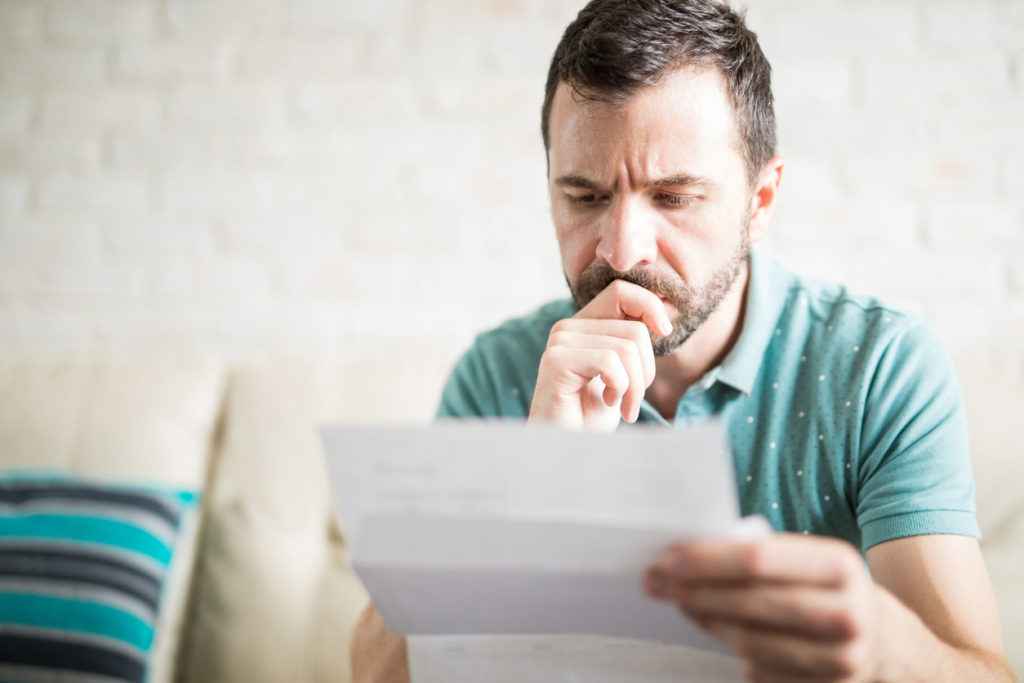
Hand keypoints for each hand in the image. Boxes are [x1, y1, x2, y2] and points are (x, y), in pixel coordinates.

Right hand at [529, 280, 672, 429]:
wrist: (566, 452)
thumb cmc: (591, 419)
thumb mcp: (621, 375)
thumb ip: (632, 344)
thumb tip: (661, 320)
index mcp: (584, 326)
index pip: (622, 291)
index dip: (650, 306)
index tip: (665, 332)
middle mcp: (568, 328)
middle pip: (634, 329)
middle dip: (646, 370)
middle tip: (634, 400)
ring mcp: (560, 342)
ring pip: (626, 348)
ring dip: (636, 386)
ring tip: (624, 406)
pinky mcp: (556, 361)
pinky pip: (610, 362)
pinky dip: (621, 388)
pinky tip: (610, 404)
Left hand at [644, 534, 888, 682]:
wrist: (885, 641)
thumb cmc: (828, 588)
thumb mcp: (809, 559)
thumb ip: (760, 554)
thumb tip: (687, 555)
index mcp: (839, 565)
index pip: (759, 559)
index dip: (707, 559)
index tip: (668, 556)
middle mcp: (845, 613)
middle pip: (749, 602)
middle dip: (694, 590)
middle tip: (656, 580)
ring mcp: (839, 659)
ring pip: (749, 640)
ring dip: (703, 619)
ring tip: (677, 601)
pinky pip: (760, 669)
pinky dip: (730, 647)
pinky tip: (712, 626)